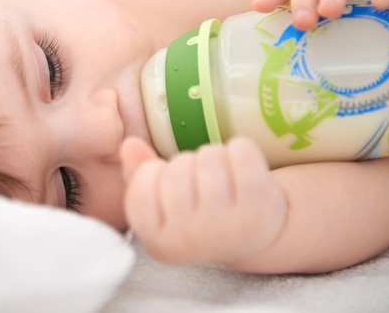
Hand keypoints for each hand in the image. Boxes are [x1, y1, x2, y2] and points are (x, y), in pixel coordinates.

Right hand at [121, 136, 287, 264]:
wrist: (258, 235)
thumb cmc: (200, 214)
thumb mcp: (163, 205)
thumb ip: (137, 175)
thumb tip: (129, 145)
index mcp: (160, 243)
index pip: (140, 189)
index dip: (154, 173)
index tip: (169, 185)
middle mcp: (191, 239)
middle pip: (176, 169)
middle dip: (187, 163)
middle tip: (200, 182)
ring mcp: (227, 224)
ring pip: (208, 157)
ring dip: (214, 156)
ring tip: (222, 176)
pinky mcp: (259, 204)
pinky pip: (240, 152)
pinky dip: (241, 148)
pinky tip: (243, 167)